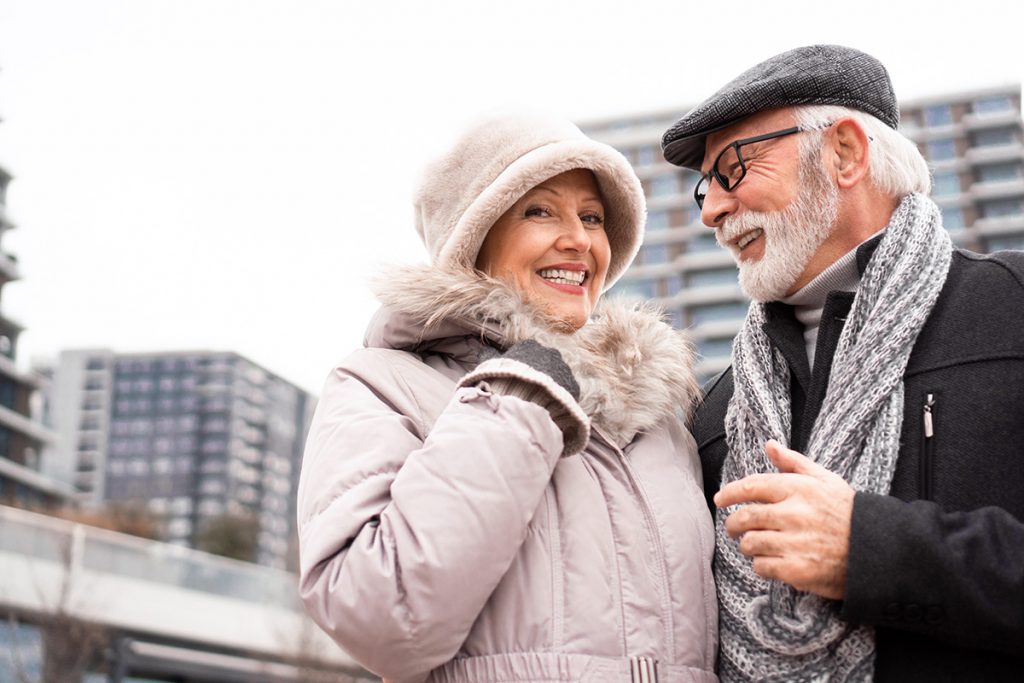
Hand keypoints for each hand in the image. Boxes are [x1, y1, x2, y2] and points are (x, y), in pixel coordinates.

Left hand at [714, 440, 854, 599]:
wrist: (878, 551)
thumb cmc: (848, 513)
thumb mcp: (826, 480)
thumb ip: (794, 463)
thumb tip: (769, 444)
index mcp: (798, 489)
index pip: (751, 487)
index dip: (730, 493)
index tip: (720, 499)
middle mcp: (794, 514)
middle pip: (744, 517)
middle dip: (734, 523)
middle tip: (735, 527)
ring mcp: (795, 543)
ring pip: (750, 543)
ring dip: (749, 545)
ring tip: (757, 545)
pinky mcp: (798, 571)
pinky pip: (762, 567)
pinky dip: (761, 565)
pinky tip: (771, 562)